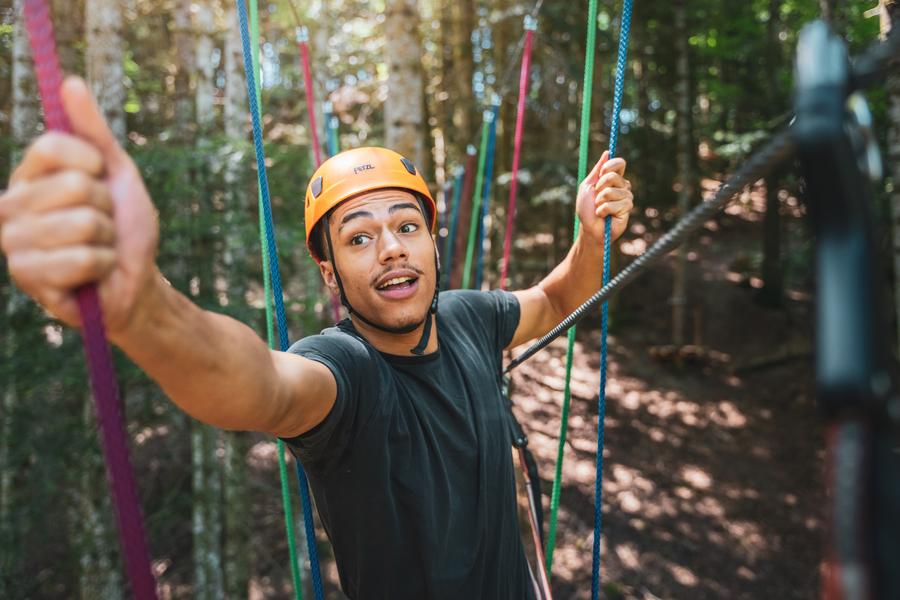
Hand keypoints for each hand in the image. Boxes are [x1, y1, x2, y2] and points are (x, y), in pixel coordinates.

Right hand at [0, 77, 159, 332]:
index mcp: (28, 176)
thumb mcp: (116, 173)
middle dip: (105, 209)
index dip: (91, 162)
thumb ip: (93, 132)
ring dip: (106, 240)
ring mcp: (13, 242)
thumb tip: (71, 82)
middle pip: (75, 185)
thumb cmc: (124, 227)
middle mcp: (10, 205)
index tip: (100, 178)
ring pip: (82, 224)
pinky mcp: (27, 276)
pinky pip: (82, 259)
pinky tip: (92, 275)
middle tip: (102, 226)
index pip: (52, 145)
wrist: (135, 280)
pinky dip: (102, 265)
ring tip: (99, 250)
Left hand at [575, 151, 632, 245]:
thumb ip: (597, 170)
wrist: (589, 229)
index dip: (610, 166)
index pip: (620, 163)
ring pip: (613, 191)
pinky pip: (615, 204)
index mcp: (613, 179)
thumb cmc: (587, 209)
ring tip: (599, 208)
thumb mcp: (588, 186)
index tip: (601, 173)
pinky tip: (604, 215)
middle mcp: (622, 186)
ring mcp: (626, 197)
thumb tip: (607, 152)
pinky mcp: (627, 209)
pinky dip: (604, 210)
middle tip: (596, 198)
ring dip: (600, 201)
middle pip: (614, 176)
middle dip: (600, 187)